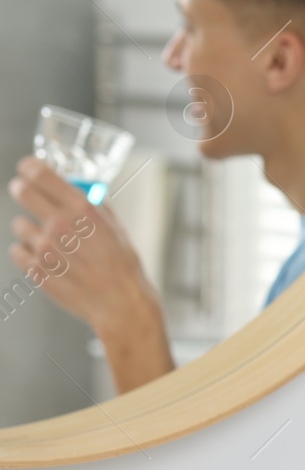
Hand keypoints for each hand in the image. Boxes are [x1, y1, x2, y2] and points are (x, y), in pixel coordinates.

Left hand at [7, 155, 160, 332]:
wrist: (120, 302)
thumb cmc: (122, 266)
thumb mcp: (115, 227)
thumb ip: (92, 206)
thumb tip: (76, 190)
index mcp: (82, 208)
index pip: (39, 173)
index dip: (30, 167)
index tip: (28, 168)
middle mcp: (60, 224)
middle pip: (21, 191)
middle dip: (22, 189)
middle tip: (24, 192)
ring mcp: (44, 247)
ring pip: (19, 224)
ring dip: (30, 228)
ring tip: (48, 240)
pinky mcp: (35, 268)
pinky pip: (18, 251)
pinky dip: (28, 252)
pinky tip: (46, 258)